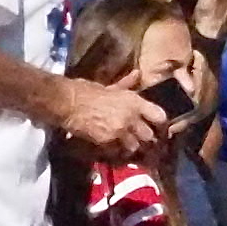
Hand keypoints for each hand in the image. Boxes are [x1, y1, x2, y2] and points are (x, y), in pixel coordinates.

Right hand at [54, 80, 168, 159]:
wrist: (67, 102)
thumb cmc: (86, 91)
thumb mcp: (110, 87)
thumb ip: (127, 84)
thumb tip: (138, 73)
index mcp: (135, 102)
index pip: (160, 116)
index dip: (160, 123)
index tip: (157, 127)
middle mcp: (131, 117)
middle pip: (149, 136)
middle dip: (145, 138)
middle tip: (140, 139)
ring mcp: (120, 130)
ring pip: (135, 146)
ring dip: (131, 147)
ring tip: (125, 145)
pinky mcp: (107, 141)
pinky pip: (117, 151)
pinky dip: (116, 152)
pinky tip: (112, 148)